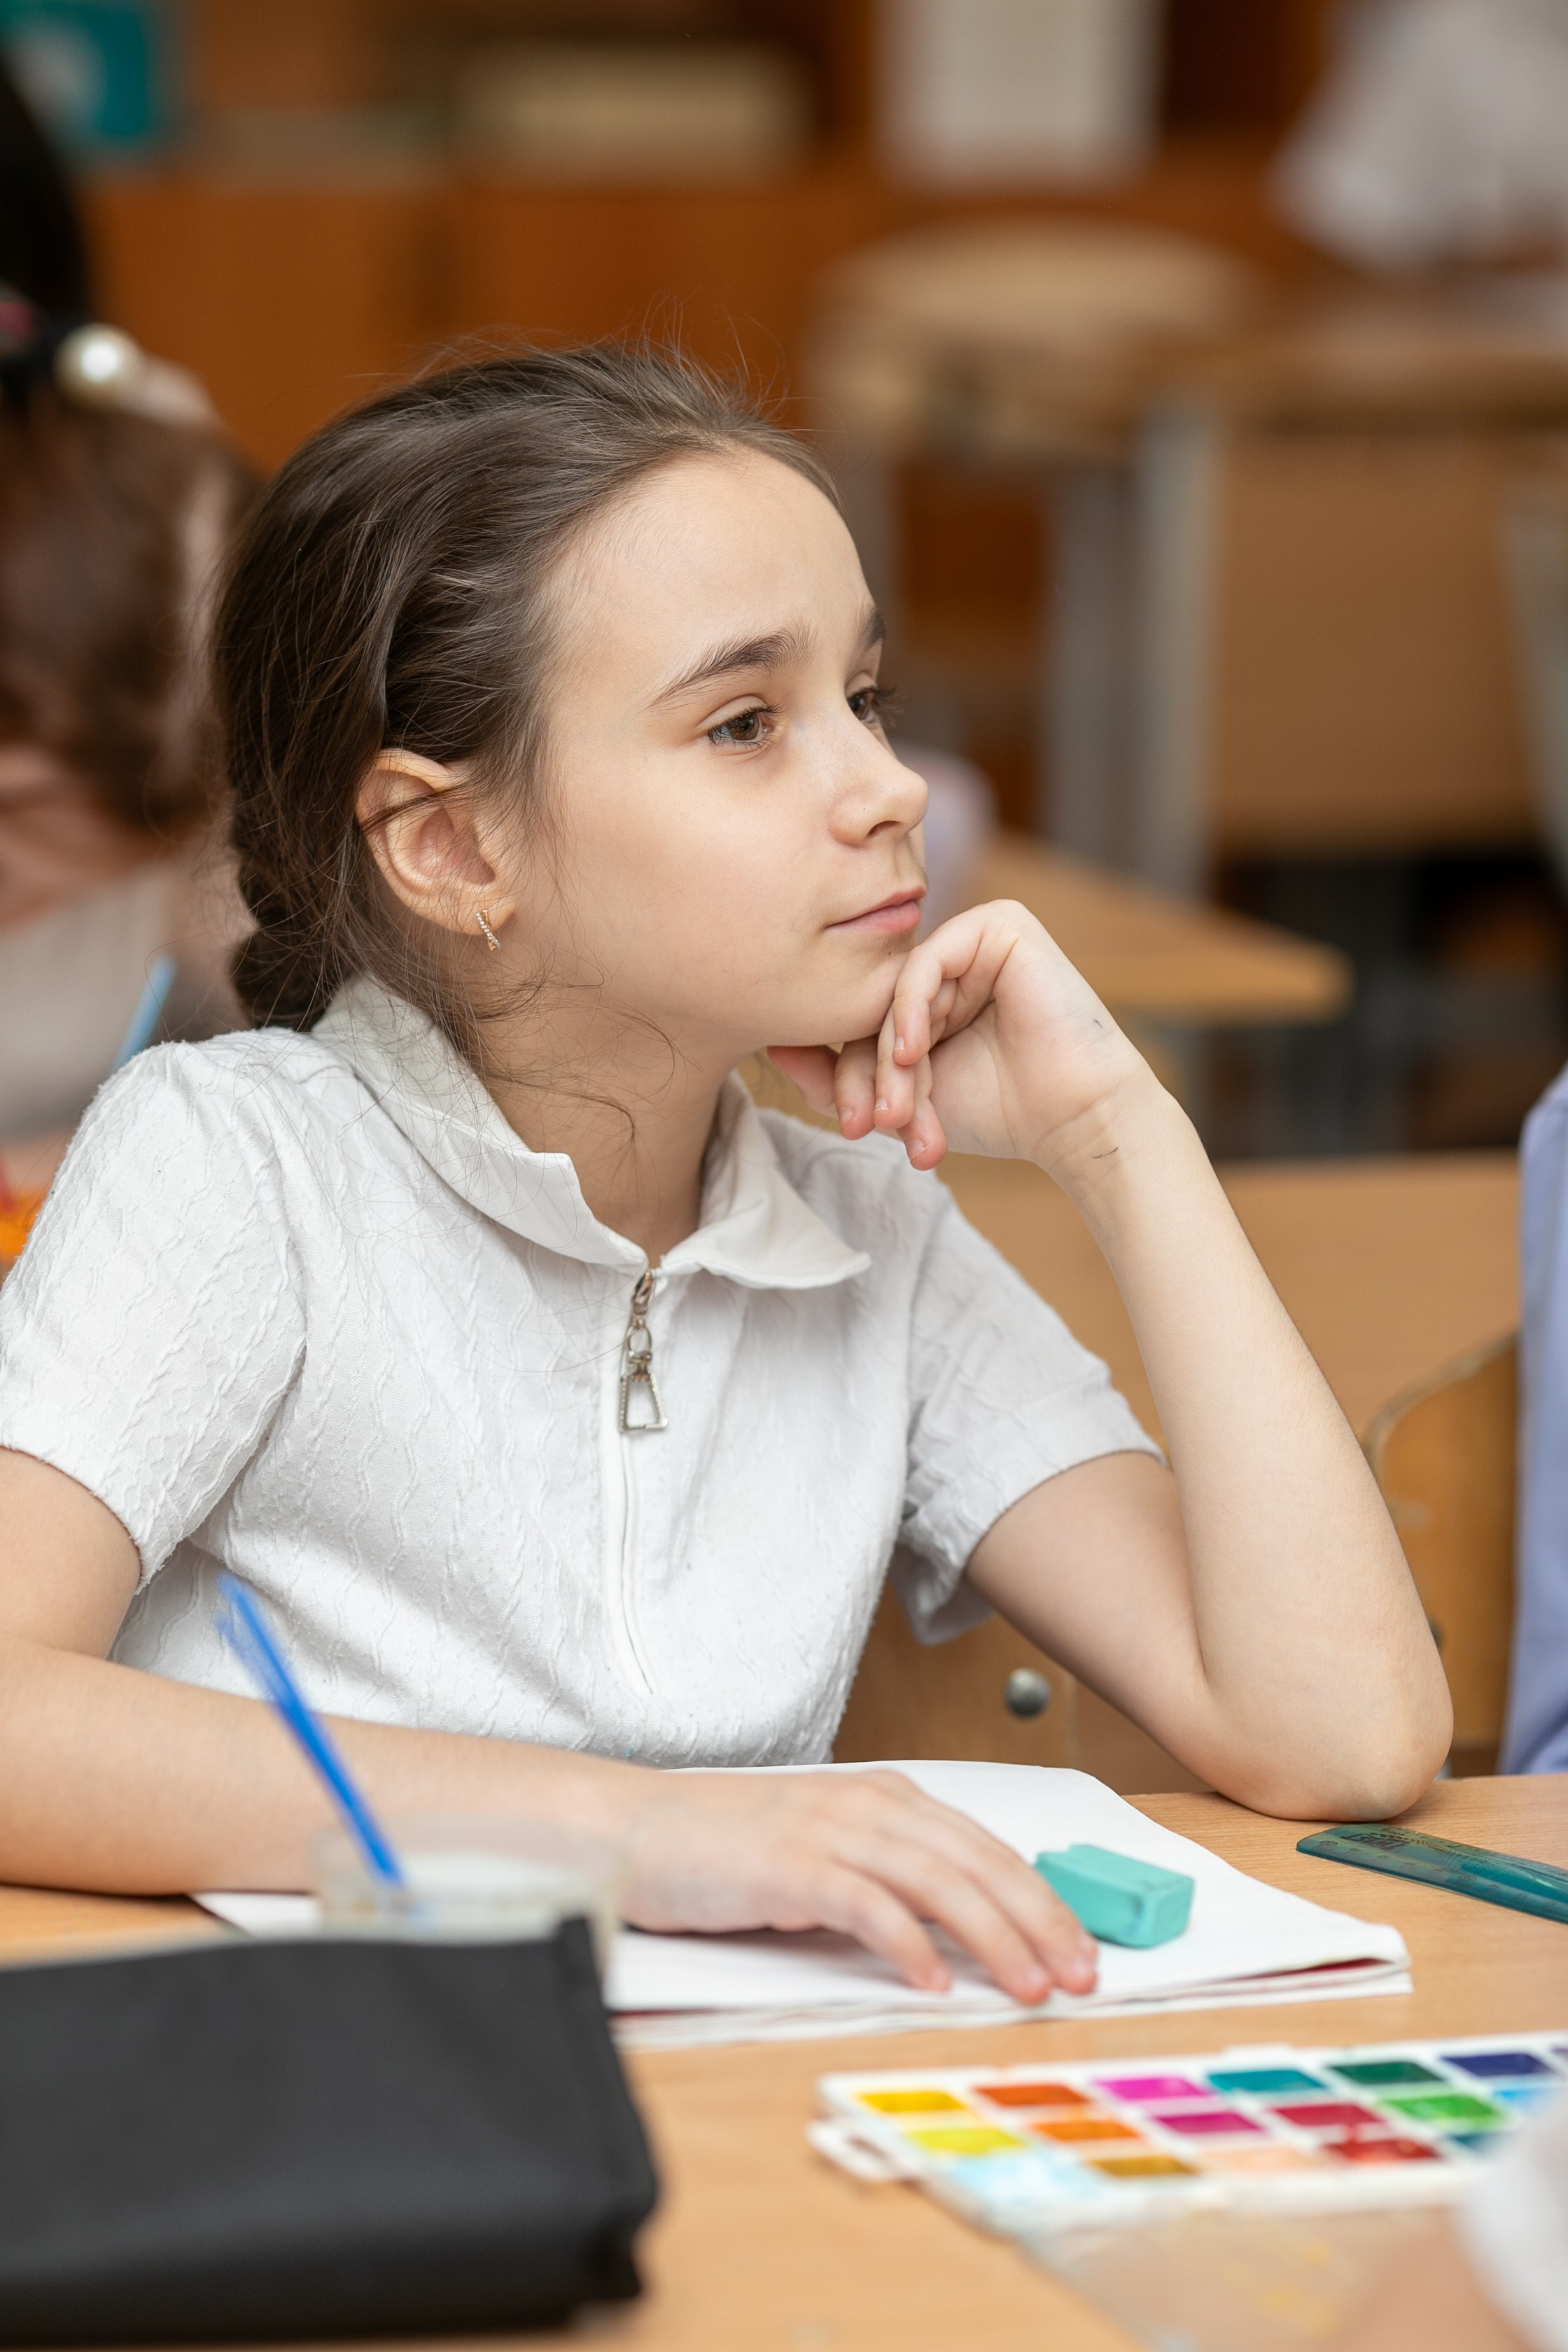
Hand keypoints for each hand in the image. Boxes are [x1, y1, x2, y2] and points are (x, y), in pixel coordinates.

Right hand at [618, 1765, 1096, 1999]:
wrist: (637, 1826)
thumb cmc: (728, 1845)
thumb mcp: (826, 1847)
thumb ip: (888, 1872)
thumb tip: (961, 1930)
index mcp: (886, 1797)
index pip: (986, 1849)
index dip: (1043, 1899)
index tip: (1082, 1949)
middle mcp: (869, 1805)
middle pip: (978, 1862)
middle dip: (1040, 1920)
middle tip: (1080, 1975)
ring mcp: (829, 1831)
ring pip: (938, 1882)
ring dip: (993, 1937)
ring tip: (1028, 1986)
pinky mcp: (789, 1867)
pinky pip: (866, 1904)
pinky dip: (907, 1943)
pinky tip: (933, 1983)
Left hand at [770, 900, 1153, 1179]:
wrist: (1078, 1121)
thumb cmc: (1001, 1112)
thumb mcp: (902, 1098)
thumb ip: (838, 1075)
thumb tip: (770, 1046)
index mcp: (928, 995)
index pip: (862, 1022)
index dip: (846, 1075)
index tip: (853, 1128)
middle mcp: (948, 961)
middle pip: (873, 1006)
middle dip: (869, 1076)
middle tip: (875, 1127)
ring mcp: (973, 939)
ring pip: (895, 991)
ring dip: (892, 1060)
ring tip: (902, 1113)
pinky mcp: (999, 925)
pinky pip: (926, 963)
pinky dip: (910, 1012)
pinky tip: (913, 1055)